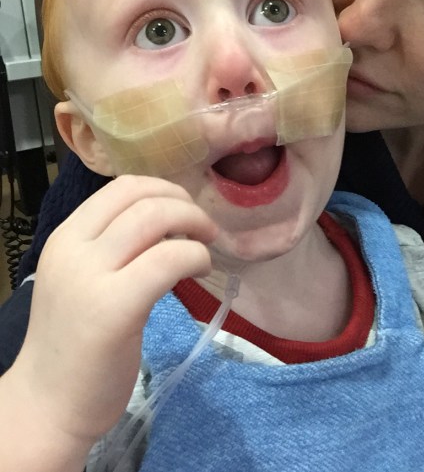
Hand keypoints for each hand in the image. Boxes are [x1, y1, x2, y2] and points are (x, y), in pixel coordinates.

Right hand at [12, 175, 215, 446]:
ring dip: (194, 224)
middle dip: (185, 204)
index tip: (184, 210)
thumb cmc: (73, 344)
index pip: (121, 187)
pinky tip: (200, 271)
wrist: (49, 405)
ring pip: (156, 218)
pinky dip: (196, 256)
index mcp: (65, 237)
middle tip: (204, 228)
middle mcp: (73, 248)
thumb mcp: (81, 279)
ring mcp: (91, 276)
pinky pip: (169, 259)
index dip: (163, 189)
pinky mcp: (116, 307)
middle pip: (142, 197)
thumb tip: (167, 219)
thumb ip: (112, 247)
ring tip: (205, 248)